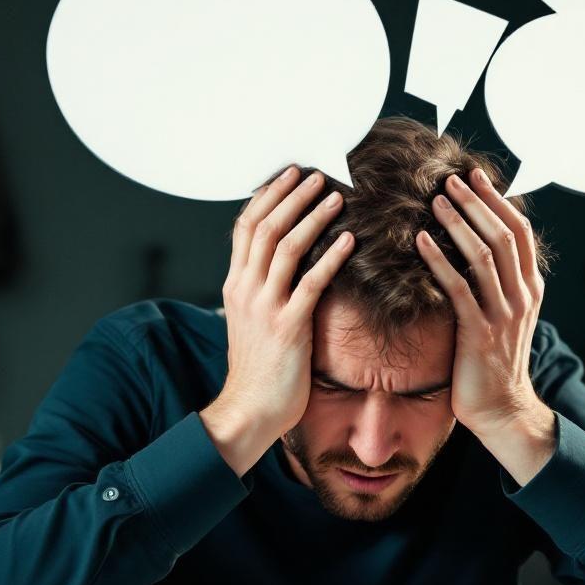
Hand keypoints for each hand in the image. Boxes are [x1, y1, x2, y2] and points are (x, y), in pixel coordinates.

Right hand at [202, 165, 354, 475]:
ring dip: (312, 217)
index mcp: (235, 285)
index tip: (289, 175)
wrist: (250, 410)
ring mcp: (265, 307)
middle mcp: (245, 289)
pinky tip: (348, 241)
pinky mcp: (288, 327)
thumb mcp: (250, 321)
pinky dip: (330, 258)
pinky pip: (310, 283)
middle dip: (291, 196)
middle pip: (265, 227)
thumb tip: (280, 267)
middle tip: (317, 174)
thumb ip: (261, 290)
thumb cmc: (257, 369)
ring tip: (335, 196)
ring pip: (285, 247)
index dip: (268, 197)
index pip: (245, 227)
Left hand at [414, 169, 555, 483]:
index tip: (475, 175)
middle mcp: (522, 296)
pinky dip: (439, 260)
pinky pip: (458, 288)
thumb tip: (472, 244)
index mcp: (530, 287)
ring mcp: (503, 314)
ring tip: (434, 201)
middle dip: (476, 203)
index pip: (520, 231)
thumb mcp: (505, 314)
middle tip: (449, 179)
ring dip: (457, 224)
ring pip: (484, 256)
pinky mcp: (479, 333)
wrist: (501, 408)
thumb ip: (496, 281)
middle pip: (502, 235)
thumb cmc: (493, 360)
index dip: (497, 200)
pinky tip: (420, 242)